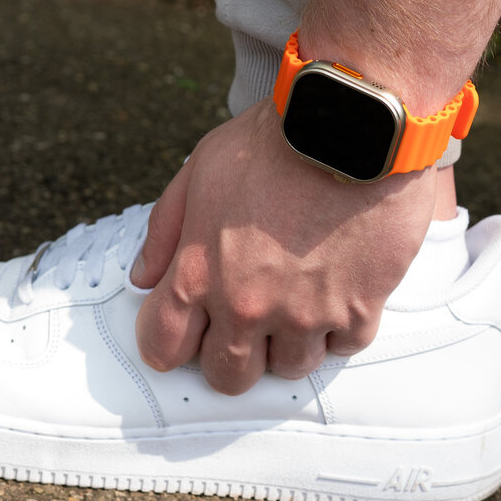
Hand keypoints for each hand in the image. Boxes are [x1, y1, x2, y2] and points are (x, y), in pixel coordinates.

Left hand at [131, 98, 437, 394]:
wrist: (352, 123)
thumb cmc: (274, 137)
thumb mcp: (201, 168)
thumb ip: (166, 228)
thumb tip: (143, 276)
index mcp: (198, 272)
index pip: (164, 348)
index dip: (170, 344)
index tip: (186, 332)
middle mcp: (246, 304)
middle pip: (227, 376)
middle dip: (230, 355)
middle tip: (244, 324)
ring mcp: (304, 313)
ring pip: (288, 369)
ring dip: (287, 341)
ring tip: (296, 300)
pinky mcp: (357, 308)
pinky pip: (342, 347)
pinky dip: (338, 327)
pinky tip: (336, 291)